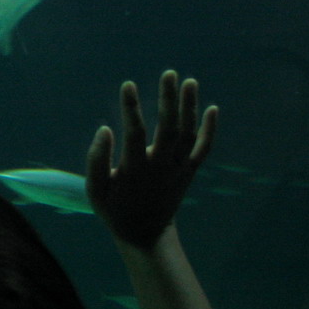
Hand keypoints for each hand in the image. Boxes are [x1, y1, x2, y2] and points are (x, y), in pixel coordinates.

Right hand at [85, 70, 217, 248]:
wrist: (145, 234)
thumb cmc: (115, 209)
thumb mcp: (95, 191)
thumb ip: (96, 160)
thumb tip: (105, 128)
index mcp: (135, 170)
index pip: (135, 133)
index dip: (131, 109)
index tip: (128, 85)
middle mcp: (160, 167)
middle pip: (169, 128)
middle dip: (169, 100)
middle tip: (169, 74)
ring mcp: (177, 170)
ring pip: (187, 134)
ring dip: (190, 107)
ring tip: (189, 81)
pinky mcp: (188, 173)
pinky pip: (202, 149)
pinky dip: (210, 130)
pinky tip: (213, 108)